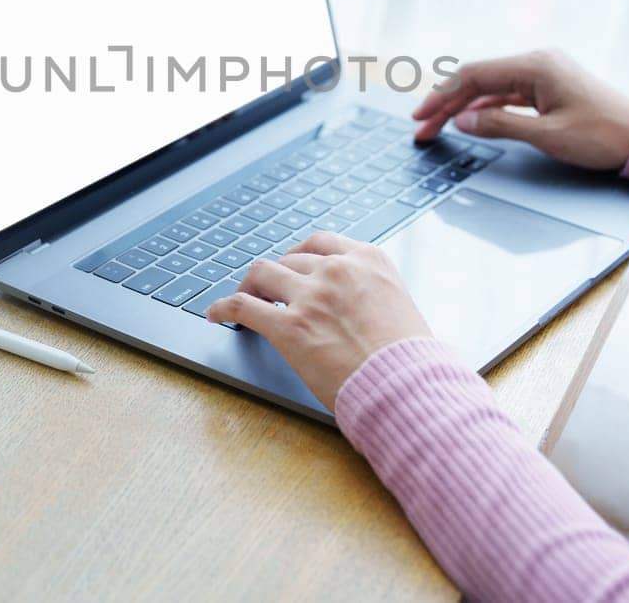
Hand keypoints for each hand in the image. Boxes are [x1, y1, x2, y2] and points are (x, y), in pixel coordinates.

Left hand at [205, 233, 430, 407]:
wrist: (409, 386)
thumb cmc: (411, 359)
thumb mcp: (400, 306)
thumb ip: (372, 294)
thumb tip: (355, 305)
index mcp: (368, 260)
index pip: (321, 243)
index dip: (301, 255)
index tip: (294, 266)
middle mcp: (337, 269)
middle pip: (290, 259)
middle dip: (278, 274)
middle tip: (269, 289)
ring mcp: (311, 295)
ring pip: (262, 273)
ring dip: (251, 284)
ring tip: (244, 297)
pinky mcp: (289, 326)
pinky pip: (242, 306)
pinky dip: (224, 306)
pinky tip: (216, 314)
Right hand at [412, 49, 628, 169]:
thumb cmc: (604, 135)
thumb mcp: (548, 136)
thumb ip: (502, 125)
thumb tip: (464, 121)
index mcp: (536, 65)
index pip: (474, 74)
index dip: (442, 96)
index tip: (422, 116)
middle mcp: (538, 62)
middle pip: (478, 78)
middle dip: (446, 103)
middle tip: (422, 127)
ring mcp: (545, 74)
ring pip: (491, 87)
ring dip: (464, 107)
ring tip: (439, 127)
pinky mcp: (551, 88)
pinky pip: (508, 94)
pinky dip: (487, 108)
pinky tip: (471, 121)